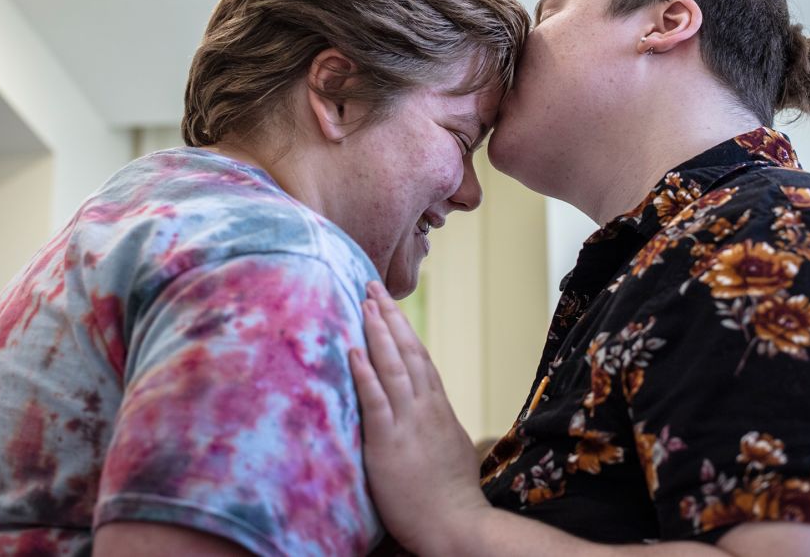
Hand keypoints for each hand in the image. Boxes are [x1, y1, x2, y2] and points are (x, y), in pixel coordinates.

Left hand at [349, 281, 491, 555]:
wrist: (455, 524)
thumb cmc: (452, 494)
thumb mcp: (452, 448)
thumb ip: (439, 425)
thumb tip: (432, 413)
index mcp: (439, 407)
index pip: (421, 358)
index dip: (404, 330)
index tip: (391, 307)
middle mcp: (426, 407)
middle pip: (408, 350)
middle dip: (389, 316)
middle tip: (373, 286)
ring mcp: (409, 422)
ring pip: (392, 365)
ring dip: (377, 331)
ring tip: (364, 302)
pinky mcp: (389, 441)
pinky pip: (375, 399)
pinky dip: (364, 371)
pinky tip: (353, 349)